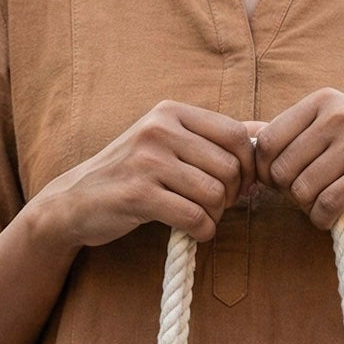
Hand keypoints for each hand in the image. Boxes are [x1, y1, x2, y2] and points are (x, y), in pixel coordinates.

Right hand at [34, 101, 256, 249]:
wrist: (75, 201)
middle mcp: (159, 129)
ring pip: (215, 194)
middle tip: (215, 206)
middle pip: (231, 167)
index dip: (248, 166)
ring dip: (216, 216)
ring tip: (200, 218)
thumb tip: (268, 132)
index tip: (236, 185)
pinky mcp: (138, 195)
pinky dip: (202, 231)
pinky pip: (194, 217)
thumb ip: (214, 137)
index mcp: (171, 112)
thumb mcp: (169, 143)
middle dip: (232, 195)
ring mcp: (147, 161)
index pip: (236, 135)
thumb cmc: (131, 174)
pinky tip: (191, 231)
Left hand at [253, 90, 343, 231]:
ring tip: (326, 205)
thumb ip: (291, 130)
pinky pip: (327, 205)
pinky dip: (324, 219)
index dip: (268, 172)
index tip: (287, 182)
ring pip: (302, 191)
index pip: (267, 143)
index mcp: (324, 100)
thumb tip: (241, 134)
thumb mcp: (336, 126)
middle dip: (290, 193)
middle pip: (280, 171)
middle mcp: (339, 114)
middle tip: (312, 196)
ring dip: (309, 209)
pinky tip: (333, 217)